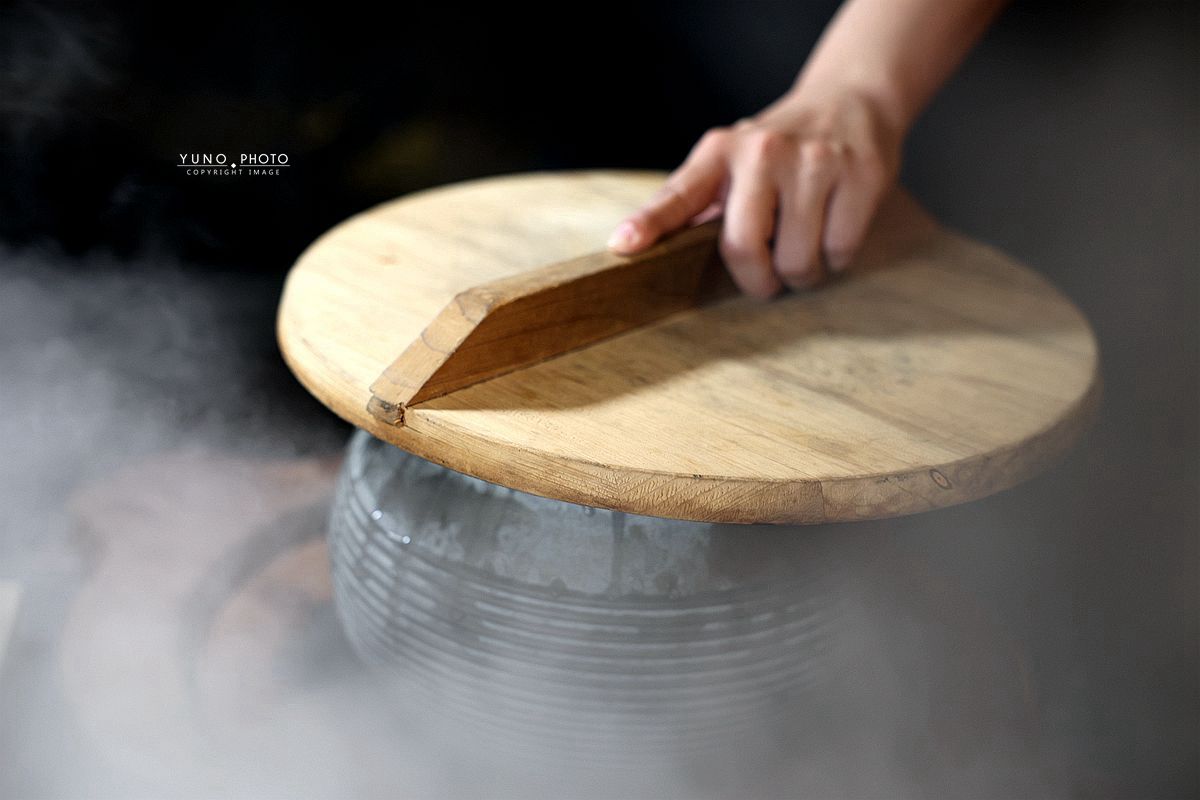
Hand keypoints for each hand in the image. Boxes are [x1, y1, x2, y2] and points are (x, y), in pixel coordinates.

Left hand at [608, 88, 903, 297]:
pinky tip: (834, 228)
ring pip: (798, 260)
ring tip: (804, 245)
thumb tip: (647, 250)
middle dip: (757, 281)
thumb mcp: (731, 163)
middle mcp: (763, 152)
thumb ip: (699, 205)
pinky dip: (837, 257)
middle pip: (744, 248)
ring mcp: (815, 161)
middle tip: (767, 280)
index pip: (678, 194)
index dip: (649, 224)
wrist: (851, 99)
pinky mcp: (859, 174)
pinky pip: (840, 250)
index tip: (623, 246)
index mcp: (720, 152)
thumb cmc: (780, 150)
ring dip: (802, 273)